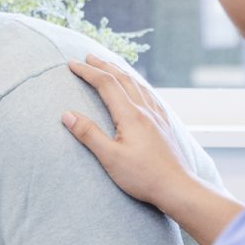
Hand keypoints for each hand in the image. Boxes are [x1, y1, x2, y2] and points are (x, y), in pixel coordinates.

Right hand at [63, 56, 195, 209]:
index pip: (105, 84)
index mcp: (130, 115)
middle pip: (122, 79)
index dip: (88, 72)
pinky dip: (137, 84)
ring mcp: (157, 116)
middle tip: (88, 57)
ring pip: (137, 84)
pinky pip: (149, 95)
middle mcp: (145, 110)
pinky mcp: (164, 125)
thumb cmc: (143, 177)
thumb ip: (88, 134)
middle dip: (103, 65)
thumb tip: (67, 114)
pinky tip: (138, 88)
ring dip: (121, 71)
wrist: (177, 188)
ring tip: (110, 65)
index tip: (72, 64)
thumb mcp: (110, 158)